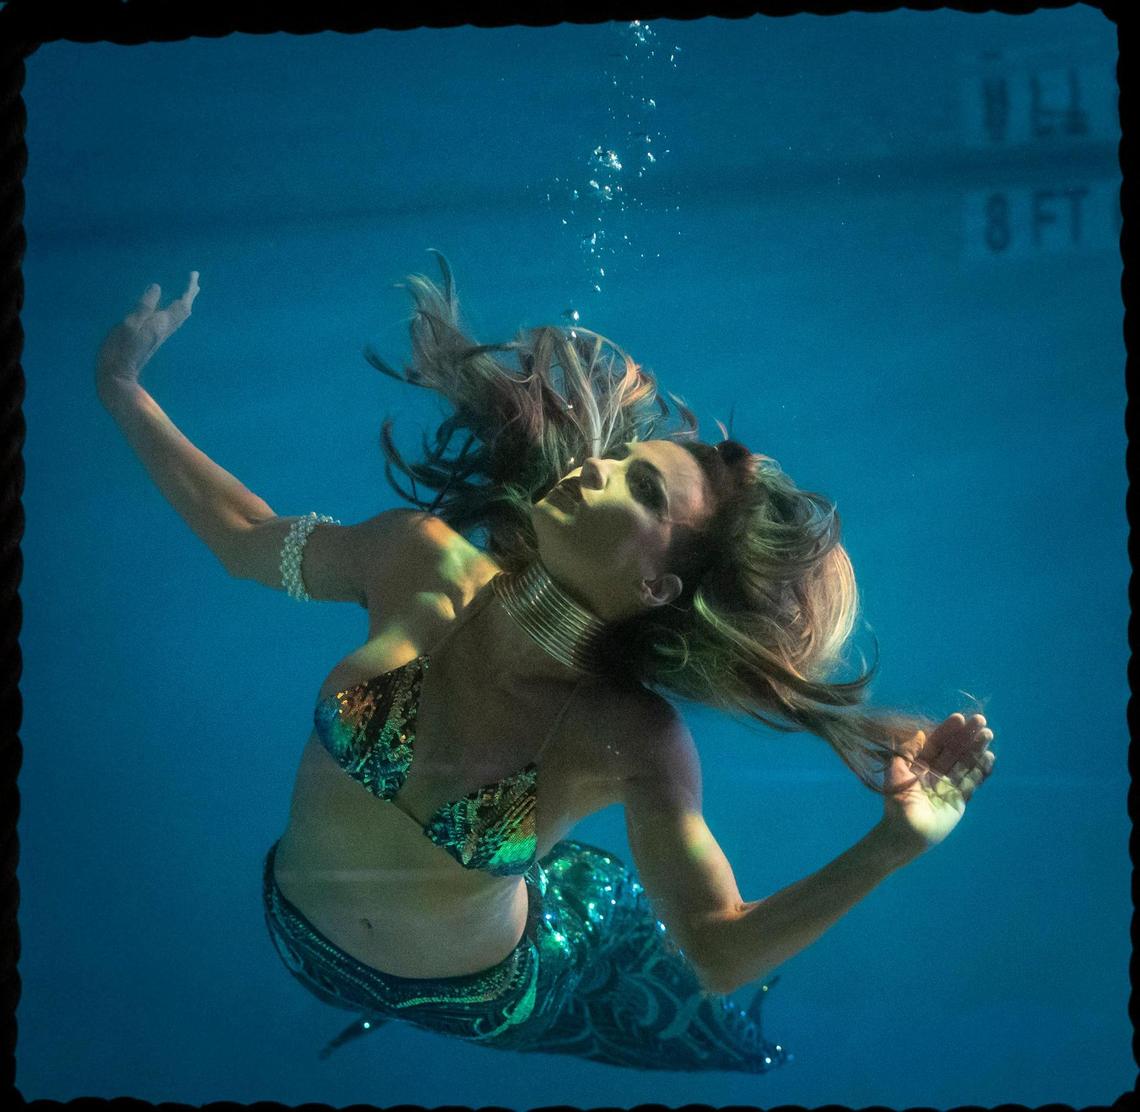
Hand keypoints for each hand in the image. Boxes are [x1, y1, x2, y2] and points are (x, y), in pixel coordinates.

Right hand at [96, 272, 199, 400]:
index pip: (182, 303)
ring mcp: (159, 335)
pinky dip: (174, 310)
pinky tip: (168, 310)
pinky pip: (170, 320)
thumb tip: (157, 287)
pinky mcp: (152, 338)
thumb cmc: (121, 349)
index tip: (194, 274)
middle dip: (189, 294)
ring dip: (183, 302)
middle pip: (183, 310)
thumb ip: (144, 306)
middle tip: (194, 280)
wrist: (119, 375)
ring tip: (186, 292)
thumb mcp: (130, 324)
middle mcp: (164, 329)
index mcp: (161, 323)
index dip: (188, 289)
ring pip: (178, 316)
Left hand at [879, 713, 995, 854]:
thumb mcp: (896, 771)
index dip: (947, 730)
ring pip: (966, 762)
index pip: (937, 743)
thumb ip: (907, 751)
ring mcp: (949, 785)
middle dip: (967, 736)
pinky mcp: (959, 799)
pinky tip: (989, 756)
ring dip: (977, 748)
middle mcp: (936, 772)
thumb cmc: (896, 801)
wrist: (904, 832)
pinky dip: (981, 769)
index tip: (959, 718)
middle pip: (954, 750)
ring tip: (987, 734)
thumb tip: (920, 732)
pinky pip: (972, 782)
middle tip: (981, 721)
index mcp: (920, 764)